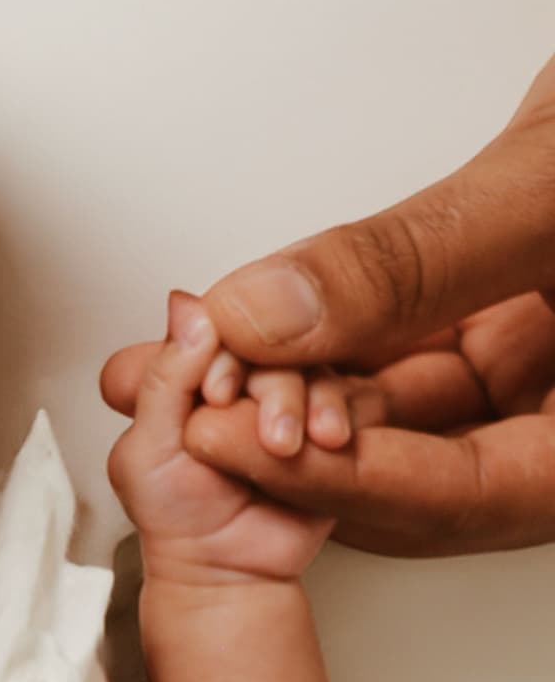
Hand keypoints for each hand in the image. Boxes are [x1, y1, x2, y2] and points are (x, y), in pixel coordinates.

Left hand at [106, 292, 333, 584]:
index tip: (217, 396)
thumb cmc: (176, 518)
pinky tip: (332, 441)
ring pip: (315, 368)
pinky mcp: (326, 421)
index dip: (222, 354)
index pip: (216, 327)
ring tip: (298, 445)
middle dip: (274, 389)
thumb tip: (187, 311)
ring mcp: (287, 397)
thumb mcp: (146, 451)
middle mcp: (241, 377)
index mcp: (189, 370)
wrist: (225, 571)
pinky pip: (351, 398)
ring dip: (313, 403)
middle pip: (272, 344)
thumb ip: (163, 382)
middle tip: (270, 436)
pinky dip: (342, 416)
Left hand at [111, 50, 554, 555]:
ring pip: (400, 421)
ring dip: (286, 392)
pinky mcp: (515, 336)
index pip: (462, 495)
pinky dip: (323, 344)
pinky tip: (236, 324)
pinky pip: (408, 363)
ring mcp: (544, 388)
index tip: (226, 440)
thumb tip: (270, 312)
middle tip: (165, 403)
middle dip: (284, 442)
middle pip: (416, 476)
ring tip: (172, 360)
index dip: (337, 477)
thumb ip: (414, 260)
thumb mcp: (551, 185)